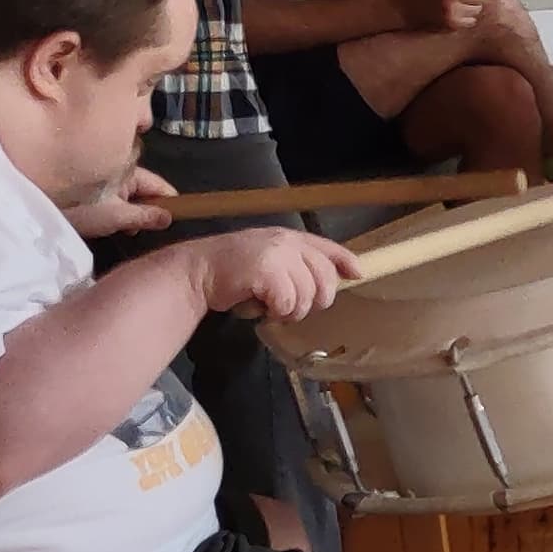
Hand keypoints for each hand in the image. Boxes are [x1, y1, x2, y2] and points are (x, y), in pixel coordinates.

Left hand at [60, 166, 175, 238]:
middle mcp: (120, 168)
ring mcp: (105, 175)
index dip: (170, 201)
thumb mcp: (116, 217)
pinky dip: (117, 207)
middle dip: (147, 208)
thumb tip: (170, 218)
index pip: (160, 186)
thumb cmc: (80, 209)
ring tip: (124, 229)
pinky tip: (110, 222)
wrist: (41, 205)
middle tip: (140, 229)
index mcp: (130, 171)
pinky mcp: (91, 184)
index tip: (178, 217)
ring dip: (131, 210)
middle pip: (145, 189)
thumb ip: (145, 217)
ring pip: (129, 193)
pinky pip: (115, 195)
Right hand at [188, 226, 360, 322]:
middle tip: (287, 307)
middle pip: (324, 281)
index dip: (345, 261)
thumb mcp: (268, 262)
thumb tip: (332, 279)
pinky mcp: (268, 271)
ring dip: (289, 311)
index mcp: (289, 238)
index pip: (327, 248)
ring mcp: (278, 255)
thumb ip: (296, 266)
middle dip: (311, 302)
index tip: (357, 274)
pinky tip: (258, 308)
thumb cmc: (231, 272)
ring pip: (307, 297)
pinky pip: (287, 304)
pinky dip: (273, 313)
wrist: (195, 271)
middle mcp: (287, 242)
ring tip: (268, 306)